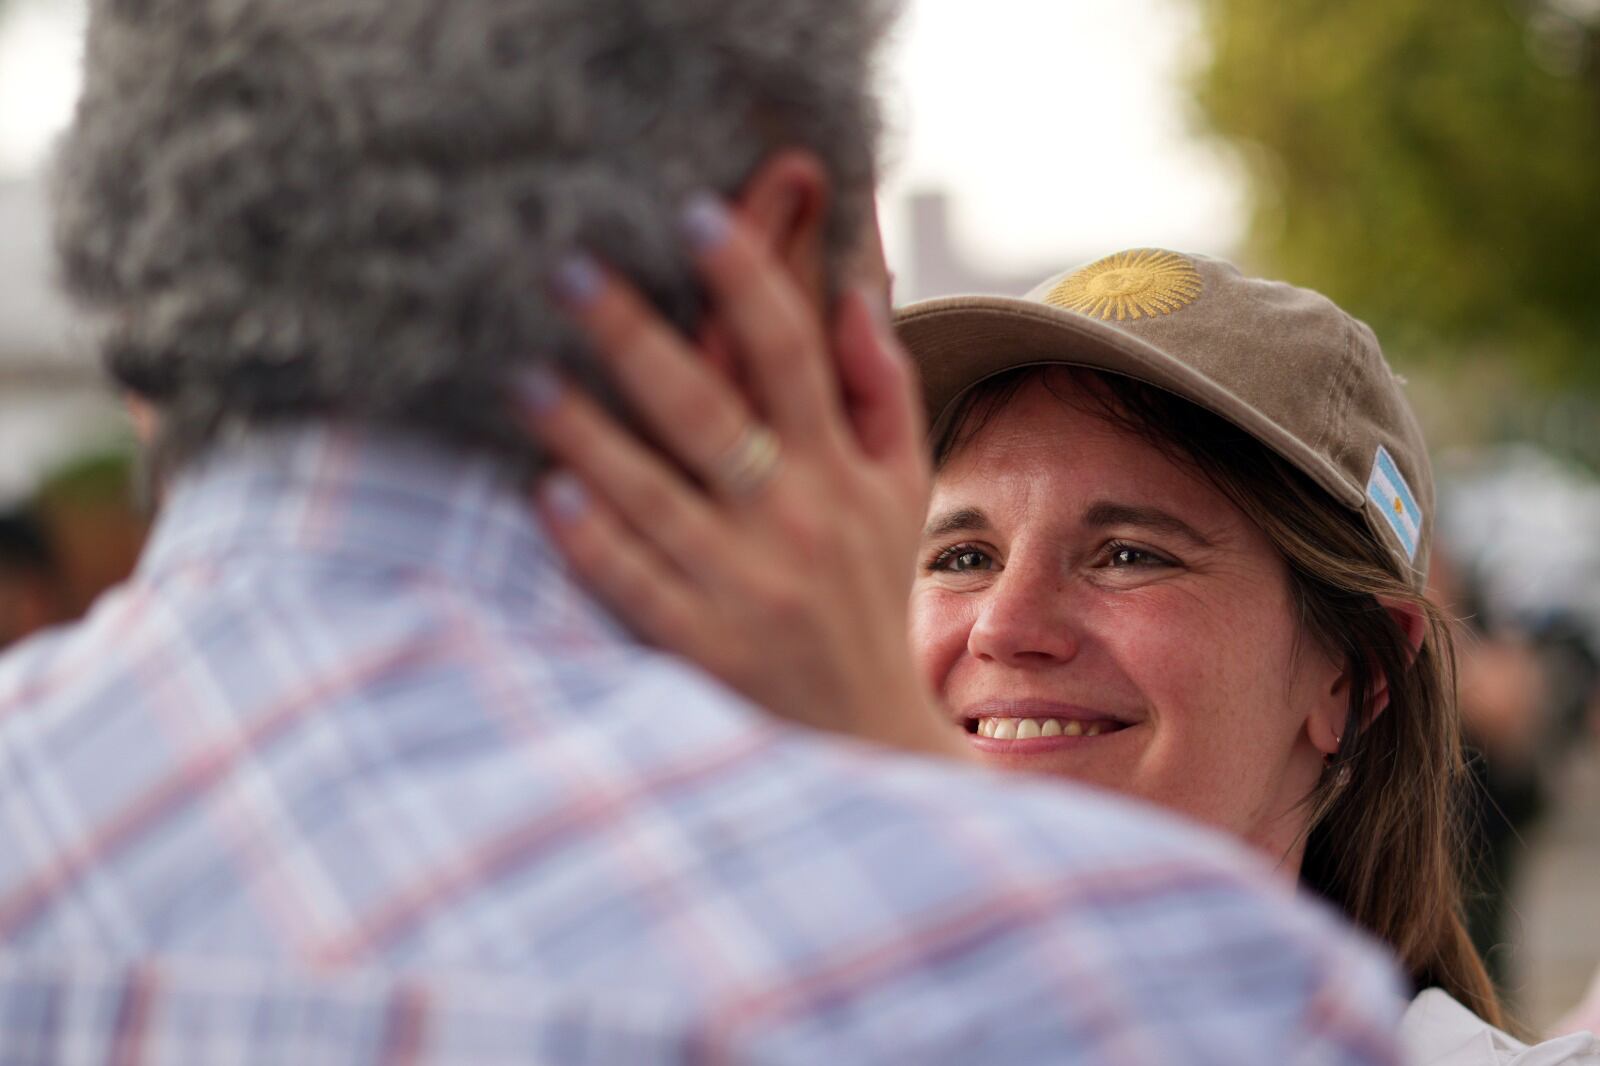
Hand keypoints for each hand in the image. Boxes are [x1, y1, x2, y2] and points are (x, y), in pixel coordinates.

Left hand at [517, 197, 963, 759]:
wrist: (869, 734)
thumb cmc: (873, 592)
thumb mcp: (905, 489)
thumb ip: (884, 388)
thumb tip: (852, 291)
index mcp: (840, 471)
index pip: (793, 356)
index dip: (746, 280)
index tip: (695, 211)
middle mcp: (795, 521)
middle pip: (709, 412)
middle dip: (639, 336)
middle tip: (571, 269)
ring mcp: (745, 587)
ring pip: (654, 497)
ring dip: (587, 433)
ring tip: (524, 376)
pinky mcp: (703, 647)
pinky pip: (638, 587)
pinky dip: (595, 541)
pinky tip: (547, 495)